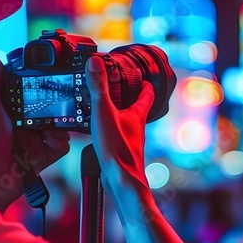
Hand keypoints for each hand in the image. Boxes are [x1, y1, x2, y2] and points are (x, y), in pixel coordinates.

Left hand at [0, 58, 70, 211]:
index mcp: (16, 114)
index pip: (34, 97)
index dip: (42, 90)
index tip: (52, 82)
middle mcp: (29, 126)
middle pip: (52, 110)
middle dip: (58, 108)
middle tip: (61, 103)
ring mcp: (39, 141)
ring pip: (61, 127)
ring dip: (59, 126)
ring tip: (50, 129)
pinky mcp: (48, 155)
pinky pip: (63, 144)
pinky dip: (60, 142)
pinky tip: (50, 142)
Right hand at [86, 55, 154, 190]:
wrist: (121, 180)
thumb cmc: (117, 149)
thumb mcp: (104, 112)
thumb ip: (99, 87)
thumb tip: (95, 61)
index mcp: (136, 115)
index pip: (146, 95)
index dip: (145, 84)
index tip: (141, 77)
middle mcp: (136, 127)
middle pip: (136, 108)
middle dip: (129, 97)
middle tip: (119, 88)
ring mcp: (129, 141)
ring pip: (126, 123)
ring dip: (118, 114)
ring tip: (105, 107)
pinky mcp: (120, 152)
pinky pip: (116, 136)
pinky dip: (109, 129)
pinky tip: (98, 132)